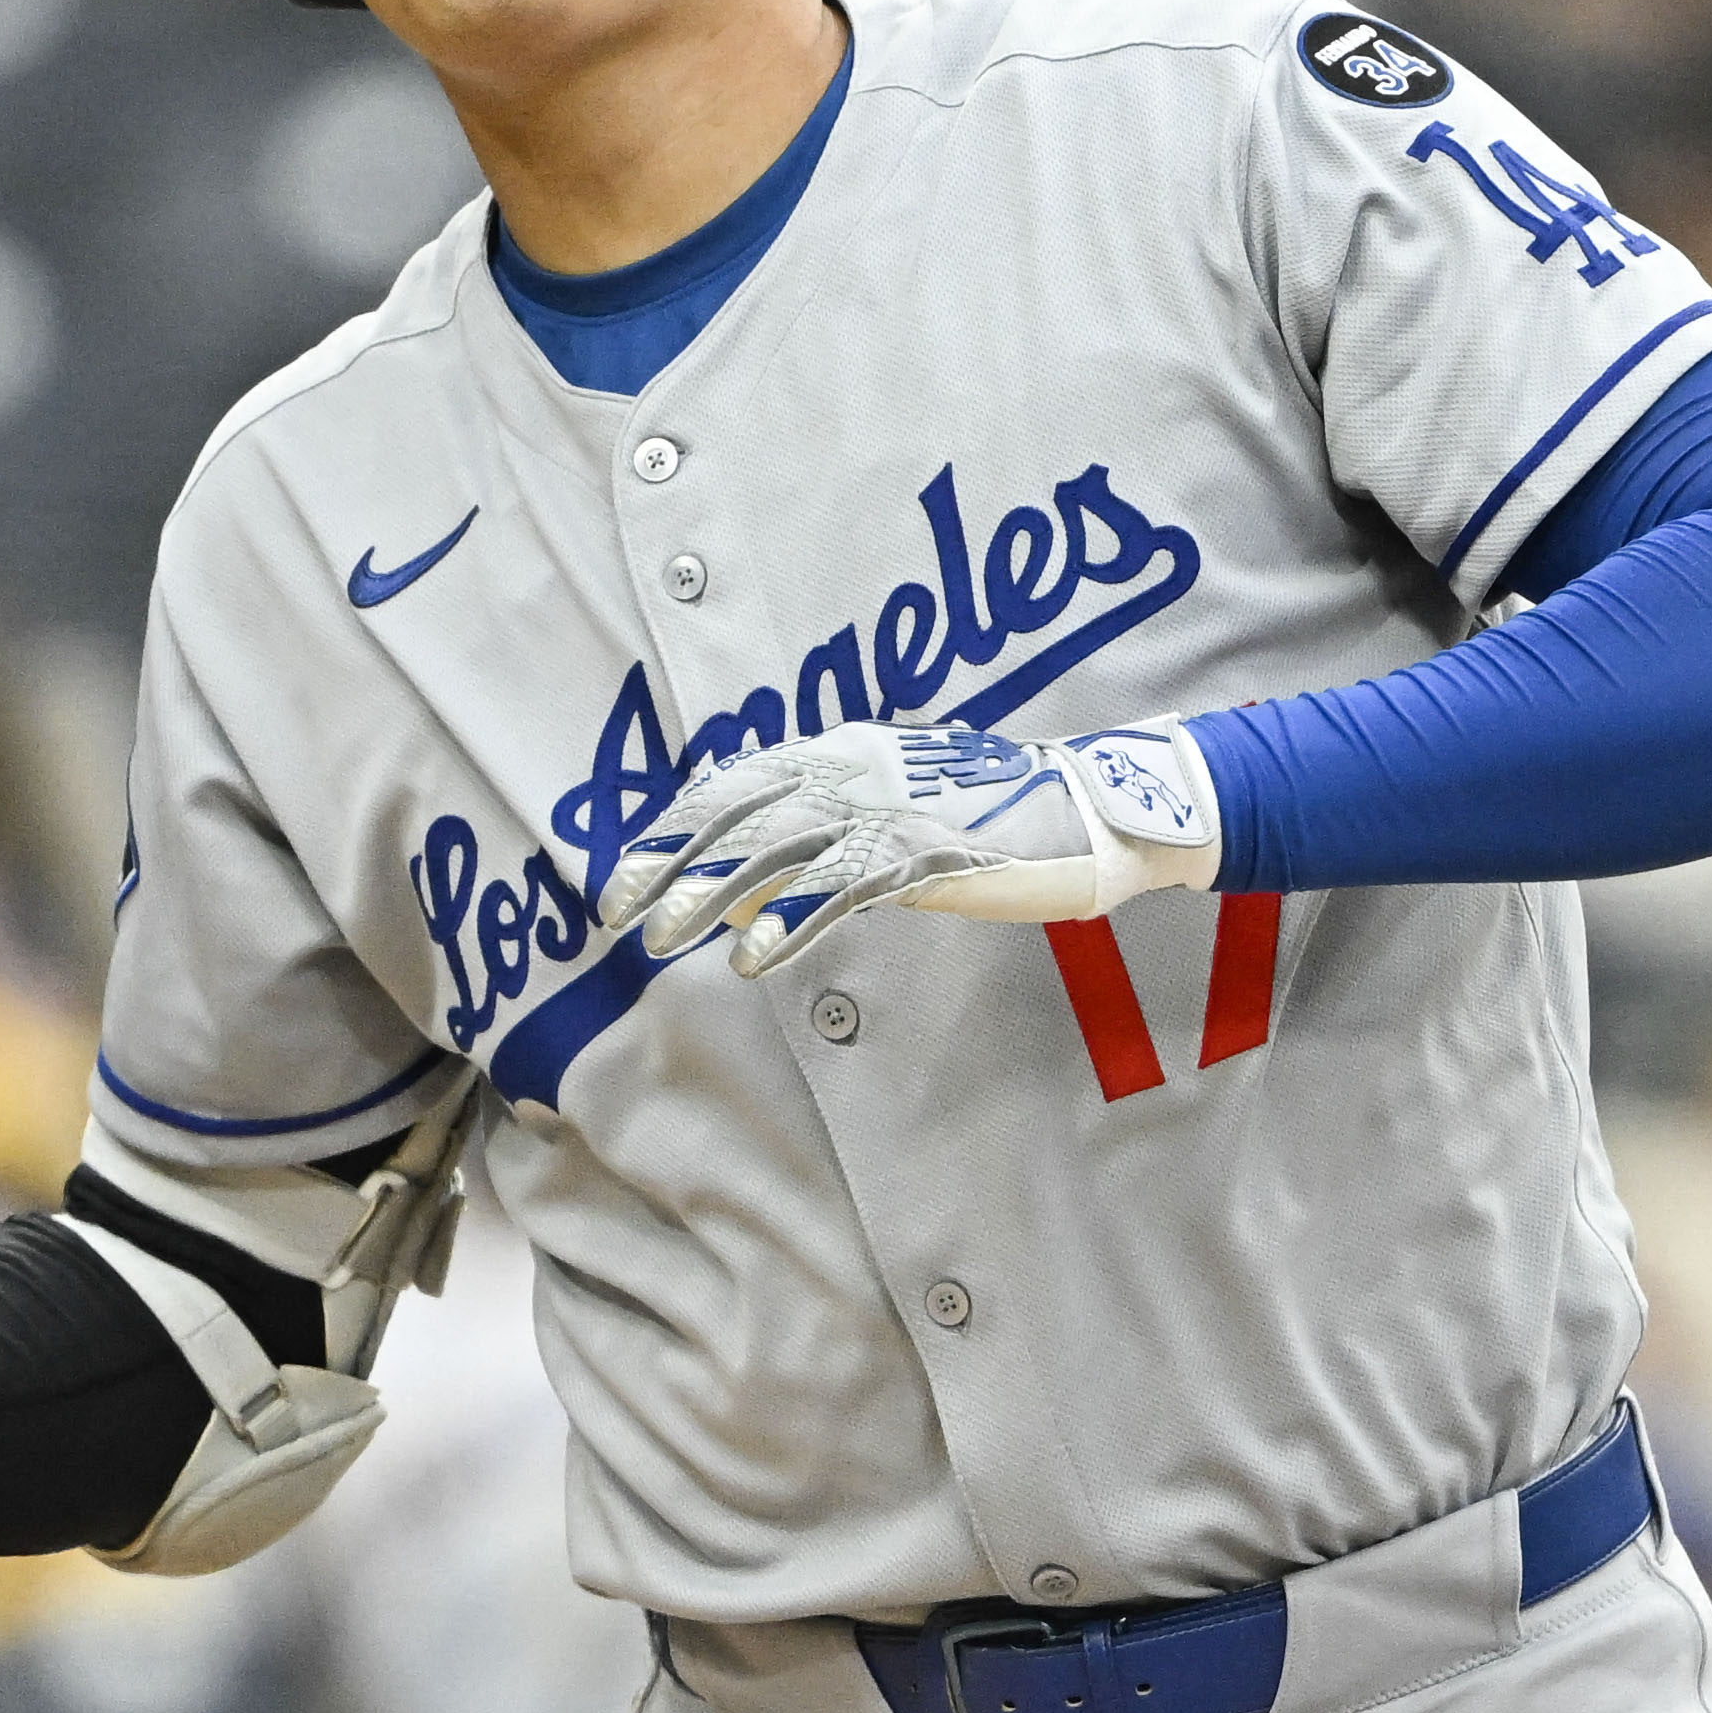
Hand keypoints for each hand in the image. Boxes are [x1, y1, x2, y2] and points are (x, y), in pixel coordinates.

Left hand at [597, 717, 1220, 977]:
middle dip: (670, 864)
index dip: (670, 831)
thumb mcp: (885, 823)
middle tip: (617, 913)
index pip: (730, 787)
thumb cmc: (986, 818)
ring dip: (711, 896)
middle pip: (737, 816)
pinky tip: (752, 959)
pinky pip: (844, 887)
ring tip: (662, 941)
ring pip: (777, 849)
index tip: (621, 876)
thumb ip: (812, 845)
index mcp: (839, 753)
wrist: (1093, 810)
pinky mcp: (931, 849)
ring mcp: (892, 807)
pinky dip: (791, 922)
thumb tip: (734, 894)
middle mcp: (854, 769)